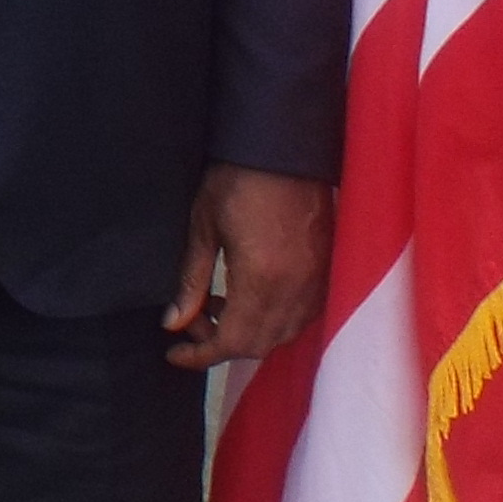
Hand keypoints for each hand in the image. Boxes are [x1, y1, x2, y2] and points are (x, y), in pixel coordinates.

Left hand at [166, 165, 332, 369]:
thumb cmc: (237, 178)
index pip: (232, 341)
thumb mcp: (203, 226)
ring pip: (284, 333)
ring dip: (249, 333)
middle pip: (259, 344)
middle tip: (193, 321)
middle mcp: (296, 288)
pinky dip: (275, 320)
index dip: (201, 356)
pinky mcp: (328, 268)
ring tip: (219, 306)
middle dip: (221, 344)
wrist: (284, 146)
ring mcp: (318, 280)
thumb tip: (174, 322)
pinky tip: (252, 298)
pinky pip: (304, 315)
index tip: (174, 353)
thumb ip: (191, 280)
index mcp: (262, 279)